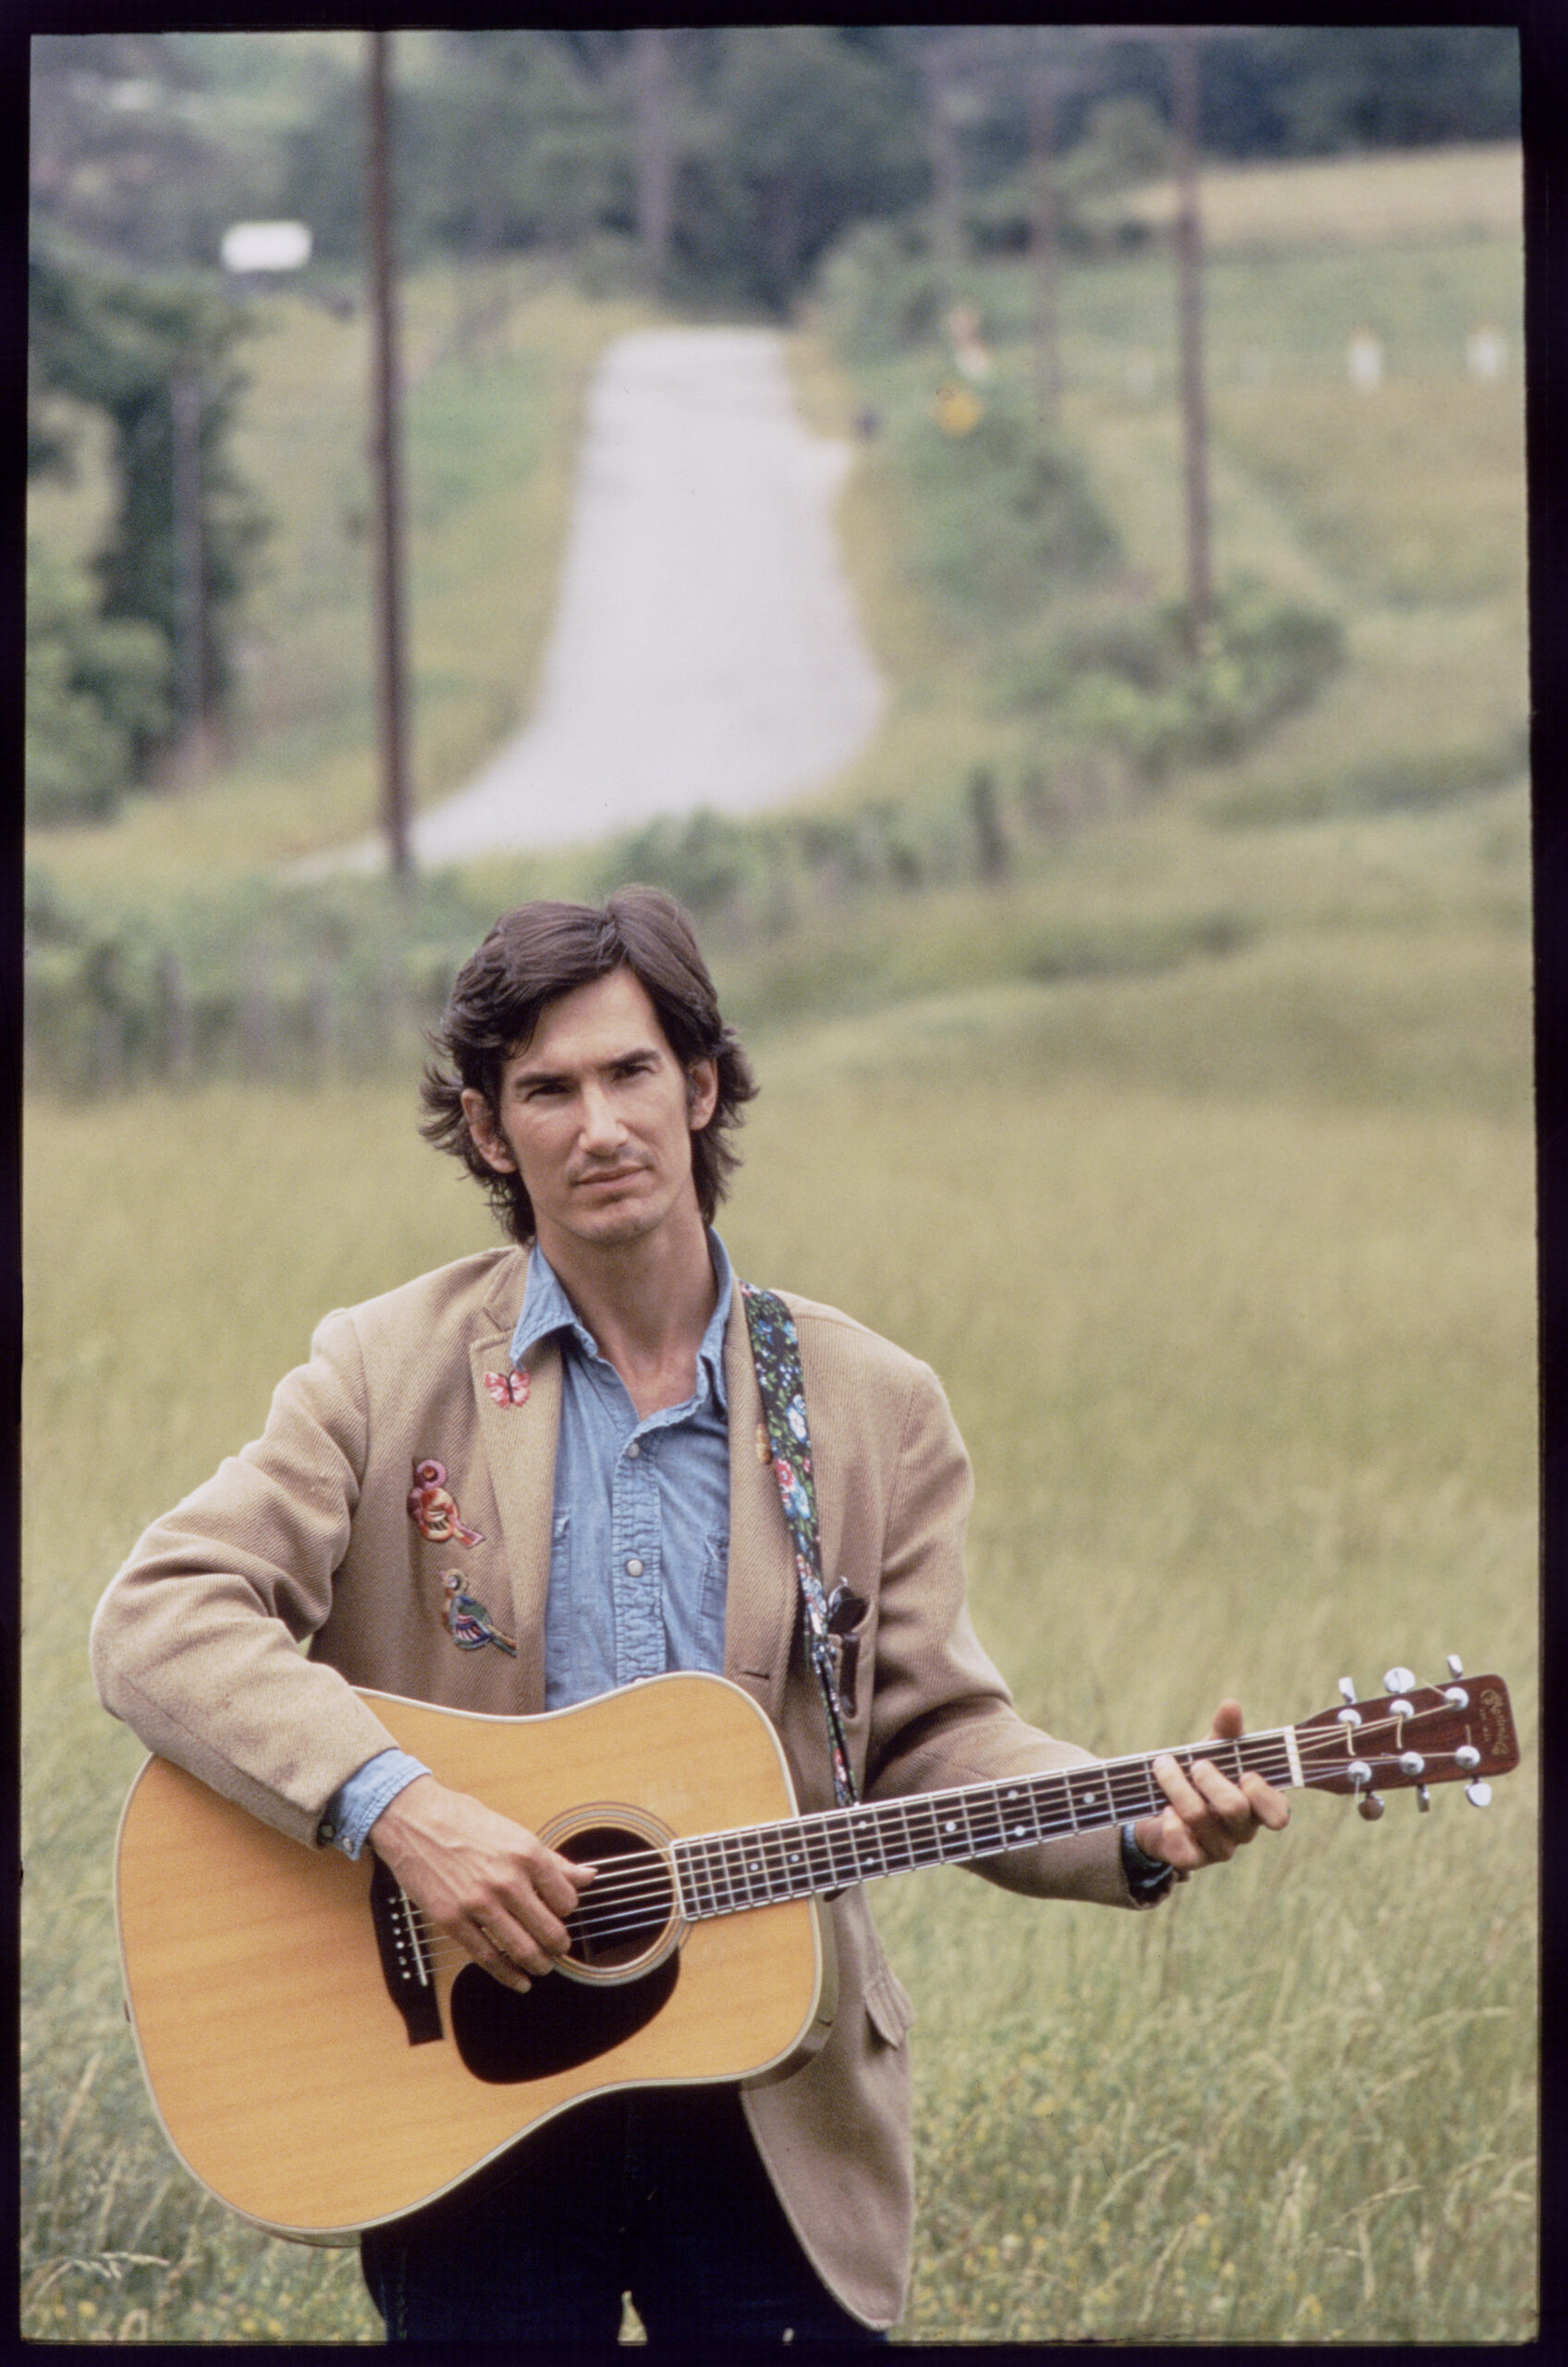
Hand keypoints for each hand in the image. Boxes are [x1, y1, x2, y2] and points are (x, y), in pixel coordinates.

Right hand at [368, 1775, 594, 1991]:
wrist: (414, 1820)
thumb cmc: (464, 1821)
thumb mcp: (515, 1833)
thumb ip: (554, 1860)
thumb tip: (589, 1876)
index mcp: (527, 1854)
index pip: (566, 1900)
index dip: (566, 1911)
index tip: (560, 1913)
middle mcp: (507, 1880)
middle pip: (549, 1930)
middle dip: (558, 1946)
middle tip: (558, 1949)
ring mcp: (478, 1903)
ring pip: (522, 1950)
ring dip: (538, 1965)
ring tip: (542, 1966)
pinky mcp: (452, 1920)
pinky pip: (488, 1958)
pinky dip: (508, 1975)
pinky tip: (518, 1980)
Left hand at [1133, 1699, 1288, 1875]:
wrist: (1160, 1807)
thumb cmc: (1198, 1777)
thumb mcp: (1213, 1751)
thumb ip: (1225, 1731)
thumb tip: (1231, 1705)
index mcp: (1257, 1805)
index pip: (1279, 1814)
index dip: (1264, 1795)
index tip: (1245, 1774)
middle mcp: (1243, 1830)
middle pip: (1234, 1808)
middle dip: (1210, 1779)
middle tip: (1195, 1764)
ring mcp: (1219, 1848)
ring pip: (1201, 1819)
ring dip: (1177, 1787)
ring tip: (1162, 1767)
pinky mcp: (1192, 1859)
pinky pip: (1184, 1850)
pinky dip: (1171, 1825)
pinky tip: (1164, 1810)